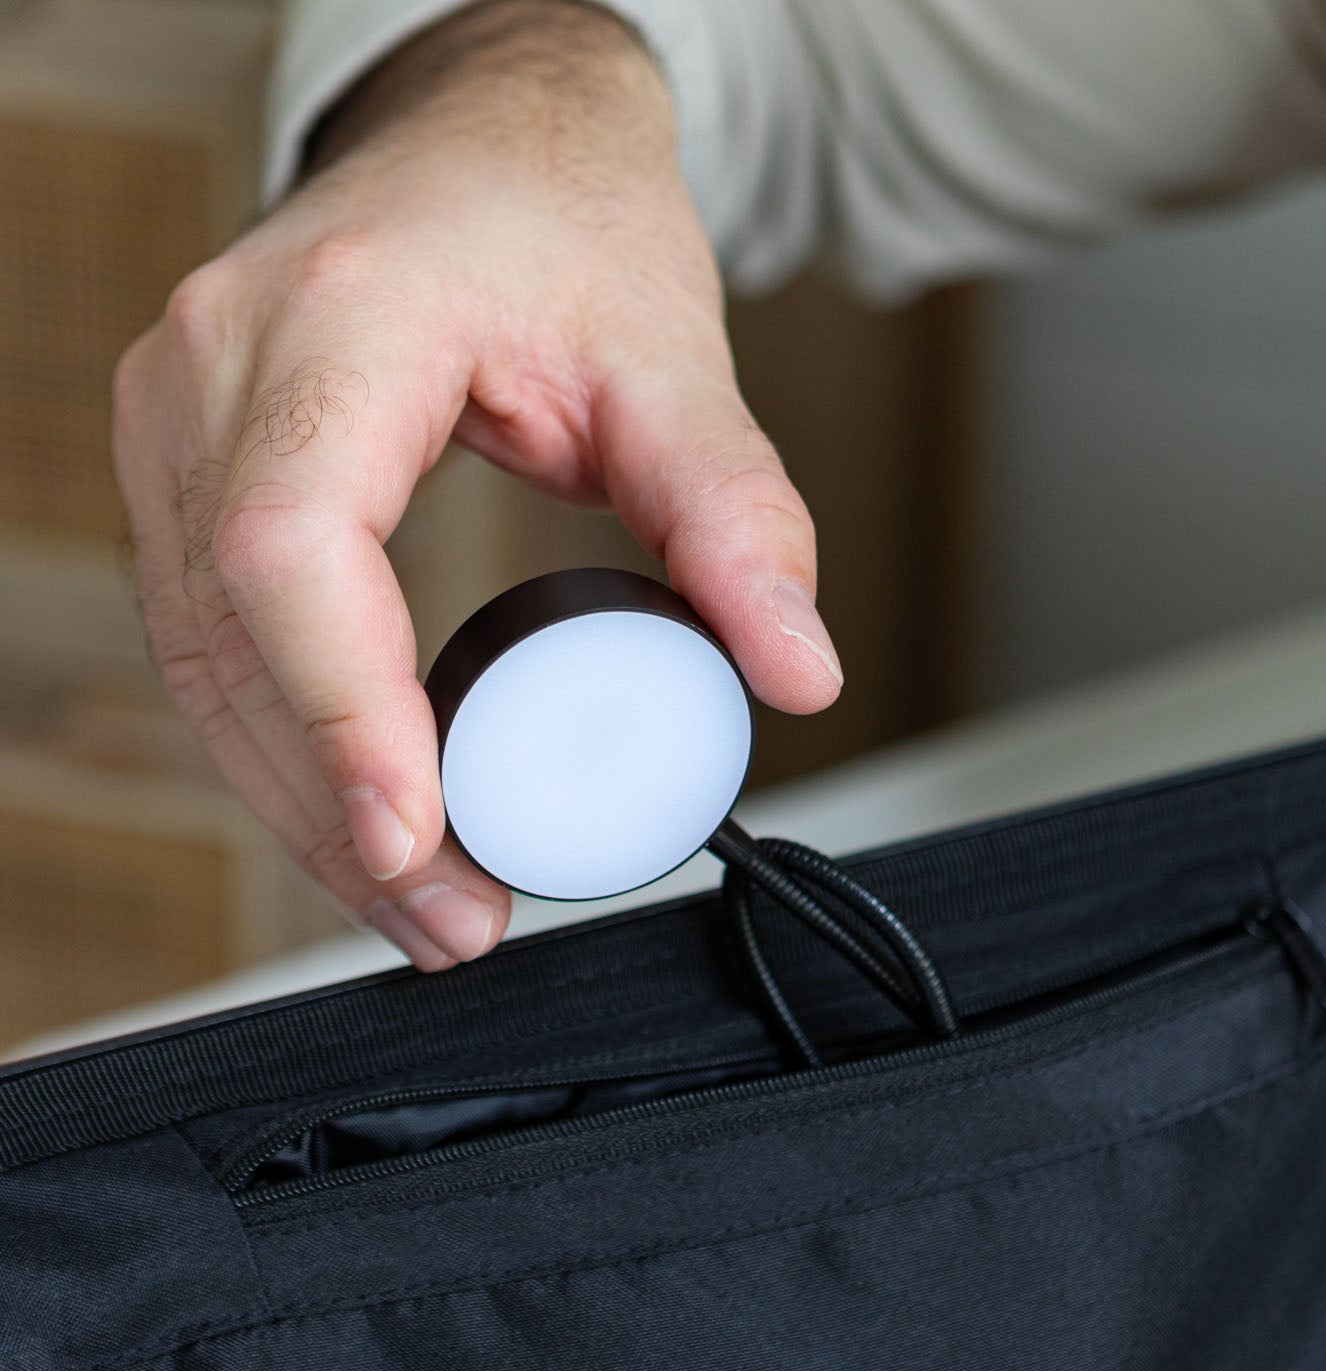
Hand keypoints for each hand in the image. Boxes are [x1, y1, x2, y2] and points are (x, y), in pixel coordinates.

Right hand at [112, 1, 840, 970]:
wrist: (489, 149)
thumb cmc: (564, 224)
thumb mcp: (673, 359)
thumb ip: (740, 517)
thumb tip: (798, 670)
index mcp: (334, 322)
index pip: (291, 543)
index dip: (344, 711)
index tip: (418, 840)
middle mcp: (217, 367)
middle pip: (231, 638)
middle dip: (335, 808)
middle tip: (453, 918)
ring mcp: (180, 418)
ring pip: (203, 661)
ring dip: (303, 803)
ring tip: (423, 904)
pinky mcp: (192, 468)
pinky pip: (213, 638)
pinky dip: (286, 745)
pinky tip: (364, 819)